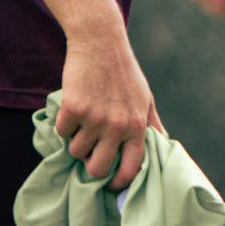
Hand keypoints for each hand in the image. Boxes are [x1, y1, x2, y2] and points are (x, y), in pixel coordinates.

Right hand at [56, 17, 162, 191]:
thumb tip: (163, 146)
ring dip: (76, 139)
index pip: (131, 169)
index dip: (118, 183)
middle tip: (90, 151)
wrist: (100, 41)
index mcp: (137, 125)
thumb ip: (152, 125)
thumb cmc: (124, 71)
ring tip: (84, 118)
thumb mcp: (145, 97)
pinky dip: (63, 123)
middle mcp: (117, 126)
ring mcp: (94, 118)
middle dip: (91, 165)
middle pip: (97, 169)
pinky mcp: (73, 108)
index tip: (110, 184)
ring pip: (76, 152)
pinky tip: (73, 105)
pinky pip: (61, 132)